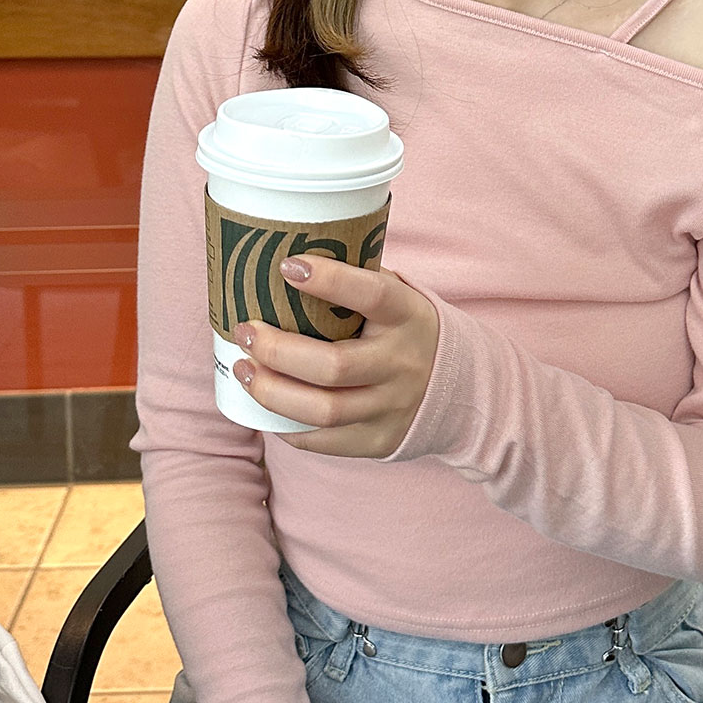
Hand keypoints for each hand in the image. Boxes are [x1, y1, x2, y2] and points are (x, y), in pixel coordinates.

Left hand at [231, 255, 439, 457]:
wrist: (458, 388)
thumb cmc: (403, 331)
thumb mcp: (398, 299)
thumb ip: (356, 282)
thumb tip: (285, 262)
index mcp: (408, 316)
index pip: (373, 295)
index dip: (330, 281)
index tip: (286, 266)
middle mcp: (403, 364)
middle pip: (334, 366)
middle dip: (278, 350)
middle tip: (246, 333)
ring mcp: (392, 407)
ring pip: (323, 410)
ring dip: (272, 391)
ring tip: (244, 370)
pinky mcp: (378, 440)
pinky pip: (322, 440)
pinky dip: (285, 423)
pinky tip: (265, 404)